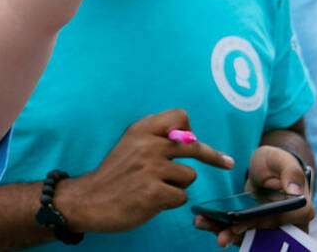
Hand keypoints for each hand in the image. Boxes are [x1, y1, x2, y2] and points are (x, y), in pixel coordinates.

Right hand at [52, 109, 232, 233]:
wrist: (89, 199)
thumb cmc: (113, 175)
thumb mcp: (128, 145)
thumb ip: (153, 138)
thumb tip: (188, 136)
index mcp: (140, 130)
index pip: (179, 116)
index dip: (189, 129)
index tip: (193, 140)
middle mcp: (148, 144)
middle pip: (194, 146)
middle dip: (213, 156)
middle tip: (227, 162)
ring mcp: (152, 168)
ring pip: (189, 175)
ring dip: (178, 185)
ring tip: (157, 188)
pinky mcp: (155, 192)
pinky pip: (182, 196)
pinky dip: (171, 201)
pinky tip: (153, 200)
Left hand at [194, 144, 311, 247]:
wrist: (265, 167)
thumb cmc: (276, 161)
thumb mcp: (282, 160)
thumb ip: (291, 172)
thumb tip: (295, 190)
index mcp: (299, 208)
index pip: (284, 221)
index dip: (263, 224)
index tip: (242, 223)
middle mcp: (288, 223)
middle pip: (266, 234)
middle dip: (243, 235)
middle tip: (220, 236)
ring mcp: (269, 225)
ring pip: (251, 236)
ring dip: (228, 234)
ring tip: (204, 225)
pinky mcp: (254, 224)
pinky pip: (241, 231)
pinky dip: (223, 228)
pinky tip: (205, 223)